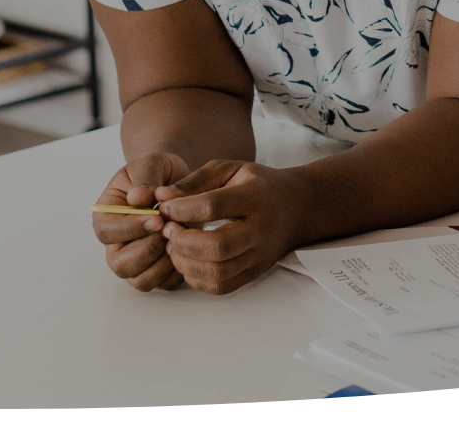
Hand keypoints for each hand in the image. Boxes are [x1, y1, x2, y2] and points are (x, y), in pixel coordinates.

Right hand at [92, 151, 189, 291]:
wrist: (177, 182)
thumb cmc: (159, 171)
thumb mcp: (152, 164)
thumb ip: (146, 178)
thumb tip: (137, 198)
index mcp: (107, 215)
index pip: (106, 231)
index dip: (131, 229)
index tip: (157, 220)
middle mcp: (116, 243)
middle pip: (120, 264)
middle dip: (148, 250)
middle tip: (171, 231)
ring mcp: (135, 260)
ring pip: (140, 280)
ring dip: (164, 263)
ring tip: (181, 237)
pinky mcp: (156, 270)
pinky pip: (163, 284)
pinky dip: (178, 271)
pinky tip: (188, 247)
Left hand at [153, 159, 306, 294]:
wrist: (298, 207)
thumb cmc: (257, 184)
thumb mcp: (229, 170)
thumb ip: (194, 182)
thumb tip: (161, 197)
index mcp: (256, 196)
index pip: (213, 206)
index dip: (182, 209)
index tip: (165, 207)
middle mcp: (261, 230)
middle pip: (217, 246)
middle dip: (183, 241)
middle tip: (168, 231)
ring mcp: (259, 256)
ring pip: (217, 272)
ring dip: (186, 263)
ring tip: (174, 247)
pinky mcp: (254, 273)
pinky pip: (221, 287)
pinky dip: (197, 279)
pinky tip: (189, 262)